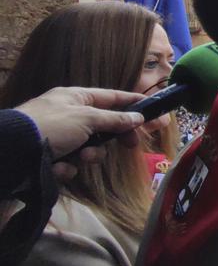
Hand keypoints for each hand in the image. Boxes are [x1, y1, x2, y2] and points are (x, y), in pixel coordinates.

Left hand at [15, 87, 145, 177]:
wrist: (11, 151)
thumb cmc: (51, 126)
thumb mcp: (87, 118)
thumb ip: (115, 119)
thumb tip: (138, 117)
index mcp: (76, 98)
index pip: (112, 97)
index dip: (134, 104)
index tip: (154, 112)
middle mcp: (70, 115)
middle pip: (104, 125)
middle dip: (113, 137)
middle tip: (132, 145)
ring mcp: (60, 137)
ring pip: (90, 147)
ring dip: (90, 154)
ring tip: (80, 157)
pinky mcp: (51, 158)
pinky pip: (71, 163)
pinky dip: (67, 167)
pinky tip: (58, 167)